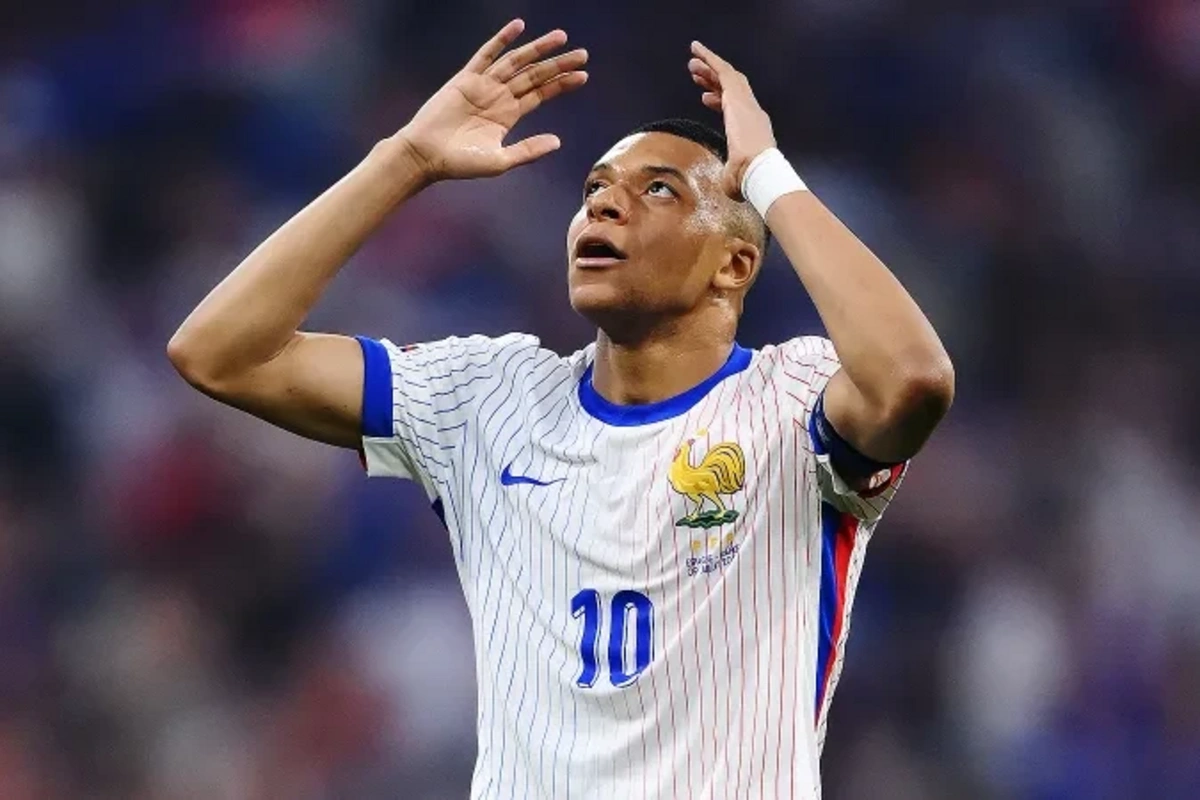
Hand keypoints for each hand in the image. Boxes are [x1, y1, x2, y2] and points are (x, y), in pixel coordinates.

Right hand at [397, 19, 587, 181]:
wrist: (427, 155)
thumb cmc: (461, 163)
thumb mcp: (501, 160)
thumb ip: (528, 150)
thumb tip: (558, 142)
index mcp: (508, 114)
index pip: (540, 93)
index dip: (561, 84)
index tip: (583, 76)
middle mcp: (499, 96)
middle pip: (534, 75)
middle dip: (558, 64)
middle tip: (583, 54)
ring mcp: (483, 85)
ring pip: (516, 62)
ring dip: (538, 49)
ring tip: (561, 38)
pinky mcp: (466, 79)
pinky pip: (486, 55)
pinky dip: (501, 40)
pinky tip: (518, 26)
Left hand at [687, 42, 775, 199]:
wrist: (758, 169)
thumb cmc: (750, 180)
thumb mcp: (736, 181)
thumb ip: (731, 181)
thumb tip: (730, 192)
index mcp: (751, 130)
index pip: (734, 110)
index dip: (719, 102)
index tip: (705, 99)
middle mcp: (751, 113)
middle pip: (730, 90)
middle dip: (713, 82)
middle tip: (696, 76)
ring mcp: (745, 103)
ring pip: (727, 77)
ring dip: (709, 68)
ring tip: (693, 61)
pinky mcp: (737, 96)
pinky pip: (722, 71)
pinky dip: (710, 59)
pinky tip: (697, 51)